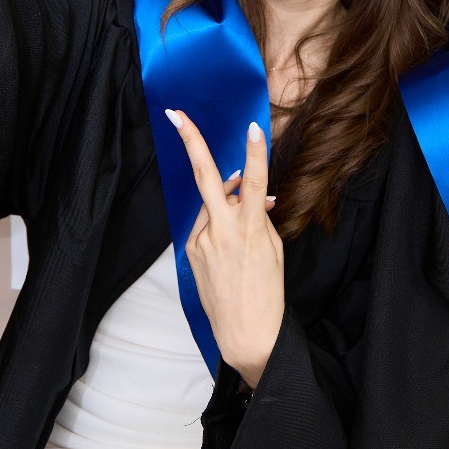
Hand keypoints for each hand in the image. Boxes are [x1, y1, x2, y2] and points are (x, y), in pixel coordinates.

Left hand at [168, 111, 283, 388]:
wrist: (245, 333)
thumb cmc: (267, 292)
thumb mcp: (273, 250)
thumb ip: (261, 217)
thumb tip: (255, 197)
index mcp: (249, 230)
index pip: (254, 184)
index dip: (255, 154)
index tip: (254, 128)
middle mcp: (220, 231)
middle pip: (205, 176)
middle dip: (190, 142)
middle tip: (175, 114)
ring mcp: (201, 241)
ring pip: (211, 202)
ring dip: (225, 198)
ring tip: (246, 218)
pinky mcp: (191, 251)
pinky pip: (205, 223)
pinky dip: (218, 221)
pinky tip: (232, 239)